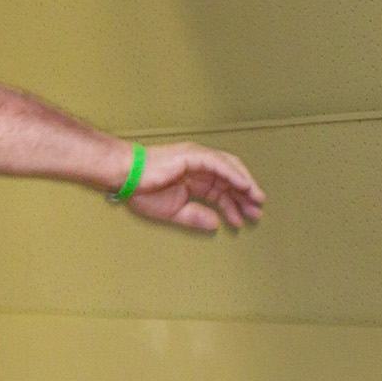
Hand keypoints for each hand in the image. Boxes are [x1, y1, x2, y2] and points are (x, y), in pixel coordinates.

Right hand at [124, 142, 264, 232]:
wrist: (125, 176)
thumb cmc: (141, 190)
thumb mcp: (172, 211)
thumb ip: (195, 216)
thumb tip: (215, 225)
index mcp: (193, 178)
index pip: (220, 191)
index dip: (232, 206)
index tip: (242, 221)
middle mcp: (199, 166)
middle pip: (229, 180)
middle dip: (244, 197)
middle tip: (256, 212)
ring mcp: (198, 158)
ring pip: (230, 169)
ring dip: (245, 185)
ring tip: (256, 199)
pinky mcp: (194, 155)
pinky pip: (220, 165)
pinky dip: (234, 175)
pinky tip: (245, 186)